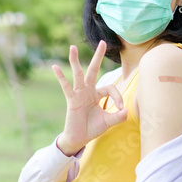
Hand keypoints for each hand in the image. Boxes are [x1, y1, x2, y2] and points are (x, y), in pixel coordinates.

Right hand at [52, 40, 127, 155]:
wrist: (79, 139)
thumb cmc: (92, 128)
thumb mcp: (108, 121)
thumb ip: (118, 116)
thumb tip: (126, 110)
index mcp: (97, 94)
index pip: (110, 88)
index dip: (117, 96)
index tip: (121, 108)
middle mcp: (88, 90)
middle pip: (93, 70)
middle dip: (98, 56)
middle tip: (103, 42)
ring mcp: (79, 94)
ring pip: (78, 74)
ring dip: (75, 61)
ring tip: (73, 47)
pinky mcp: (71, 100)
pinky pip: (66, 87)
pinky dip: (60, 77)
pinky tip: (55, 67)